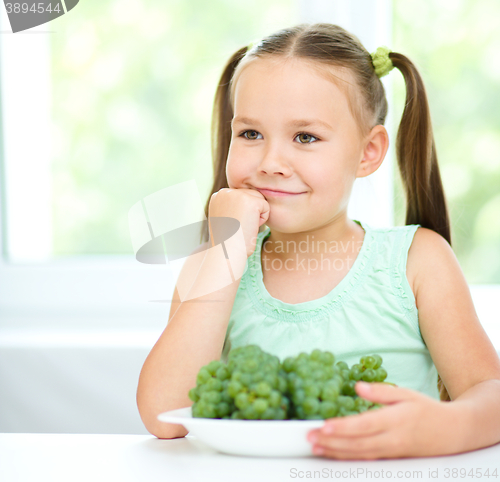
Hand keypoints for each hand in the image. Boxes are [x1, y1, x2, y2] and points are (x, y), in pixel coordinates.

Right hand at [209, 188, 269, 257]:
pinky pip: (266, 207)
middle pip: (251, 196)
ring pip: (259, 200)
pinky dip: (261, 220)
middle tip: (238, 227)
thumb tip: (246, 204)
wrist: (225, 252)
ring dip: (256, 215)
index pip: (242, 197)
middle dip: (250, 213)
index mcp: (219, 195)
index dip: (242, 213)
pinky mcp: (251, 201)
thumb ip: (232, 206)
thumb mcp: (225, 218)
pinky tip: (249, 227)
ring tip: (243, 226)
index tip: (232, 225)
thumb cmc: (226, 242)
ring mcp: (238, 195)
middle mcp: (226, 192)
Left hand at [307, 381, 457, 459]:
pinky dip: (348, 457)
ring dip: (335, 451)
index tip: (324, 425)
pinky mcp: (391, 459)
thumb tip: (358, 386)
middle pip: (357, 443)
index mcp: (395, 420)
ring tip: (315, 446)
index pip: (364, 425)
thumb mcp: (406, 393)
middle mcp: (392, 439)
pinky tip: (333, 453)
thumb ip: (381, 391)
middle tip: (309, 437)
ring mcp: (392, 452)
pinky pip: (366, 459)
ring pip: (359, 454)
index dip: (343, 427)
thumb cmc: (427, 410)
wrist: (453, 432)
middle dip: (331, 441)